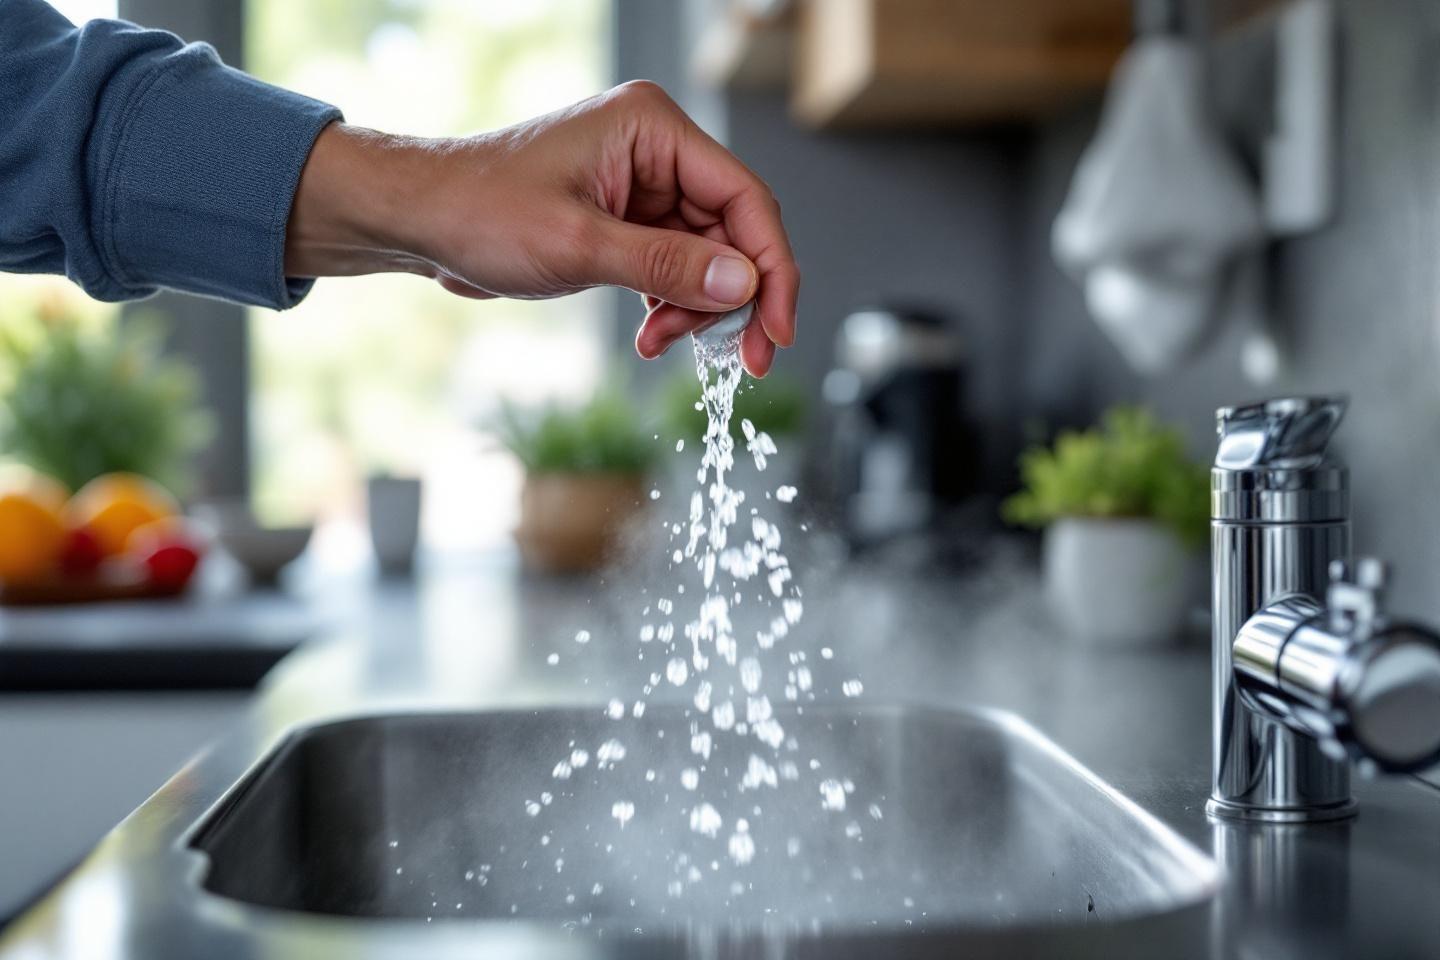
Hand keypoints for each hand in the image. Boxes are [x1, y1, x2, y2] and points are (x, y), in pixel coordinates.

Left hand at [285, 81, 798, 376]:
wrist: (422, 220)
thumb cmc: (481, 212)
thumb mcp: (579, 244)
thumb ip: (667, 265)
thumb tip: (744, 284)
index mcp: (653, 127)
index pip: (745, 198)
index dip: (771, 268)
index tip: (775, 330)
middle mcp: (658, 150)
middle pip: (735, 232)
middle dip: (734, 300)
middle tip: (739, 360)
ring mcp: (646, 185)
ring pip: (710, 258)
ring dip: (698, 311)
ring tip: (663, 343)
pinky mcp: (630, 219)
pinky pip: (678, 268)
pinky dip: (674, 307)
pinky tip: (653, 335)